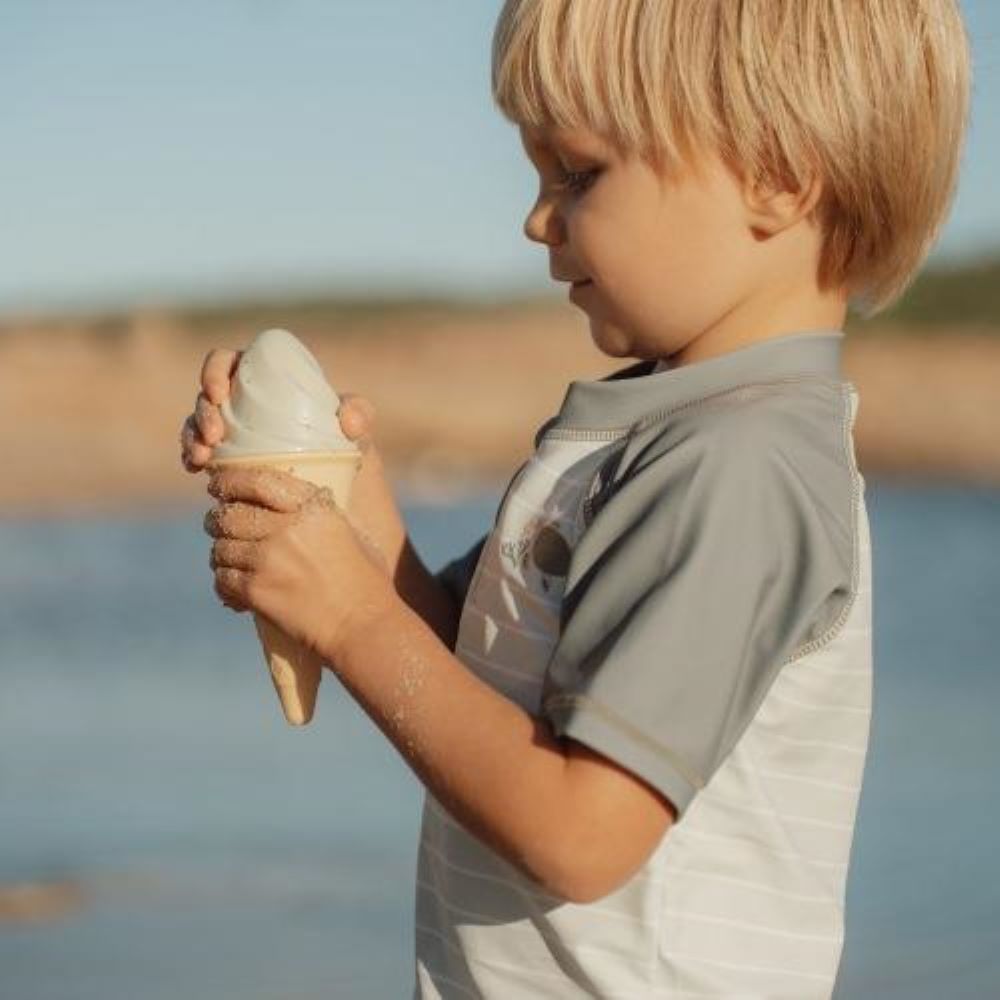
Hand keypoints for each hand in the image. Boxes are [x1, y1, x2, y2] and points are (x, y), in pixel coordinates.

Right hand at [179, 347, 408, 576]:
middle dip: (201, 411)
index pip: (233, 362)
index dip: (216, 370)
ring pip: (198, 424)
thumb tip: (347, 421)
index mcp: (273, 385)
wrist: (344, 511)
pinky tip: (197, 468)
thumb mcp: (360, 438)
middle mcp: (249, 405)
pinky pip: (200, 452)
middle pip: (209, 395)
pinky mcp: (227, 463)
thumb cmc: (351, 463)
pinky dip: (192, 455)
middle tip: (214, 436)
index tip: (219, 393)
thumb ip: (361, 415)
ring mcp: (236, 434)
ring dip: (191, 436)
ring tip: (201, 460)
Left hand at [204, 464, 397, 664]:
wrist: (361, 624)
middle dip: (218, 519)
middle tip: (218, 525)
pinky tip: (233, 586)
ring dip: (222, 553)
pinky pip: (222, 578)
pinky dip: (224, 581)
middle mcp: (287, 527)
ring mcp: (268, 559)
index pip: (256, 480)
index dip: (229, 480)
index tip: (218, 485)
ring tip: (230, 559)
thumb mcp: (350, 530)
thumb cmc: (364, 580)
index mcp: (312, 508)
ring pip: (221, 546)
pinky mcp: (256, 590)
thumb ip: (320, 511)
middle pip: (230, 513)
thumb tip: (293, 498)